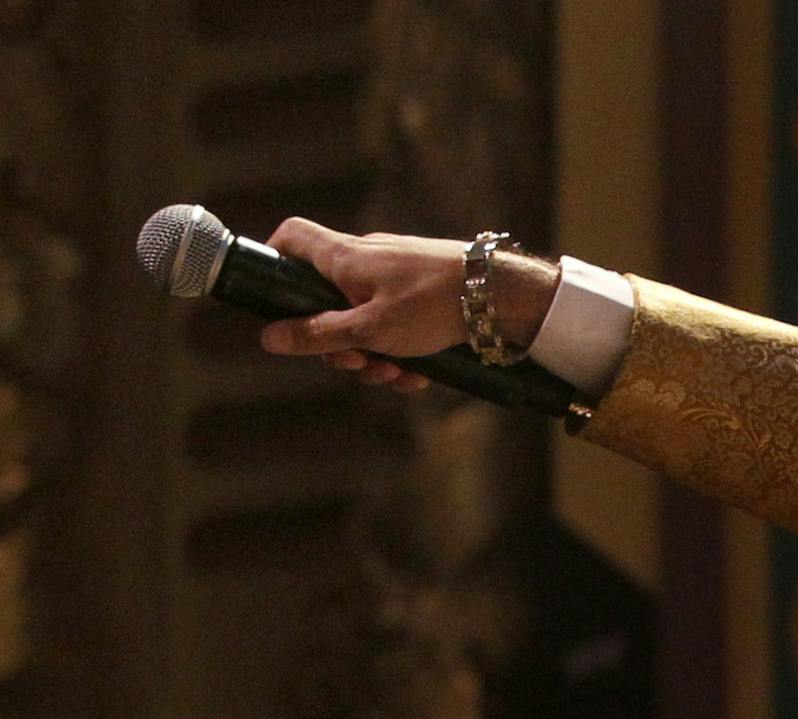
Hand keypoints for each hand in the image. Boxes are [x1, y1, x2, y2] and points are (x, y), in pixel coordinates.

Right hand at [257, 219, 558, 394]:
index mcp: (344, 257)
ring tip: (394, 375)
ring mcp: (396, 276)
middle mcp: (367, 260)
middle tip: (357, 365)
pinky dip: (401, 351)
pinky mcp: (423, 294)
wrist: (503, 297)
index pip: (292, 237)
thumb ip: (319, 336)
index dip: (275, 262)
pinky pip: (398, 325)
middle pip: (326, 299)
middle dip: (337, 342)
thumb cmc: (434, 304)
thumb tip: (269, 338)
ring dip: (373, 355)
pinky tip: (418, 376)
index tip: (277, 301)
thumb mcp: (370, 330)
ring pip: (365, 320)